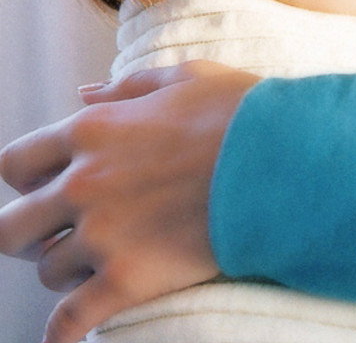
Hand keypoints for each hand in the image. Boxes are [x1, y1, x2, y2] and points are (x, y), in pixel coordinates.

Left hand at [0, 61, 259, 342]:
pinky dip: (63, 332)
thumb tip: (83, 92)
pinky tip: (65, 337)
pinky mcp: (130, 278)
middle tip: (54, 234)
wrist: (288, 159)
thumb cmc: (244, 114)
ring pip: (49, 270)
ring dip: (69, 269)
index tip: (49, 185)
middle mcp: (84, 184)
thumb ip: (128, 87)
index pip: (16, 163)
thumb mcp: (187, 78)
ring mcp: (104, 235)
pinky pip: (71, 320)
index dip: (29, 178)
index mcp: (92, 131)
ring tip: (100, 263)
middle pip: (12, 226)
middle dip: (28, 232)